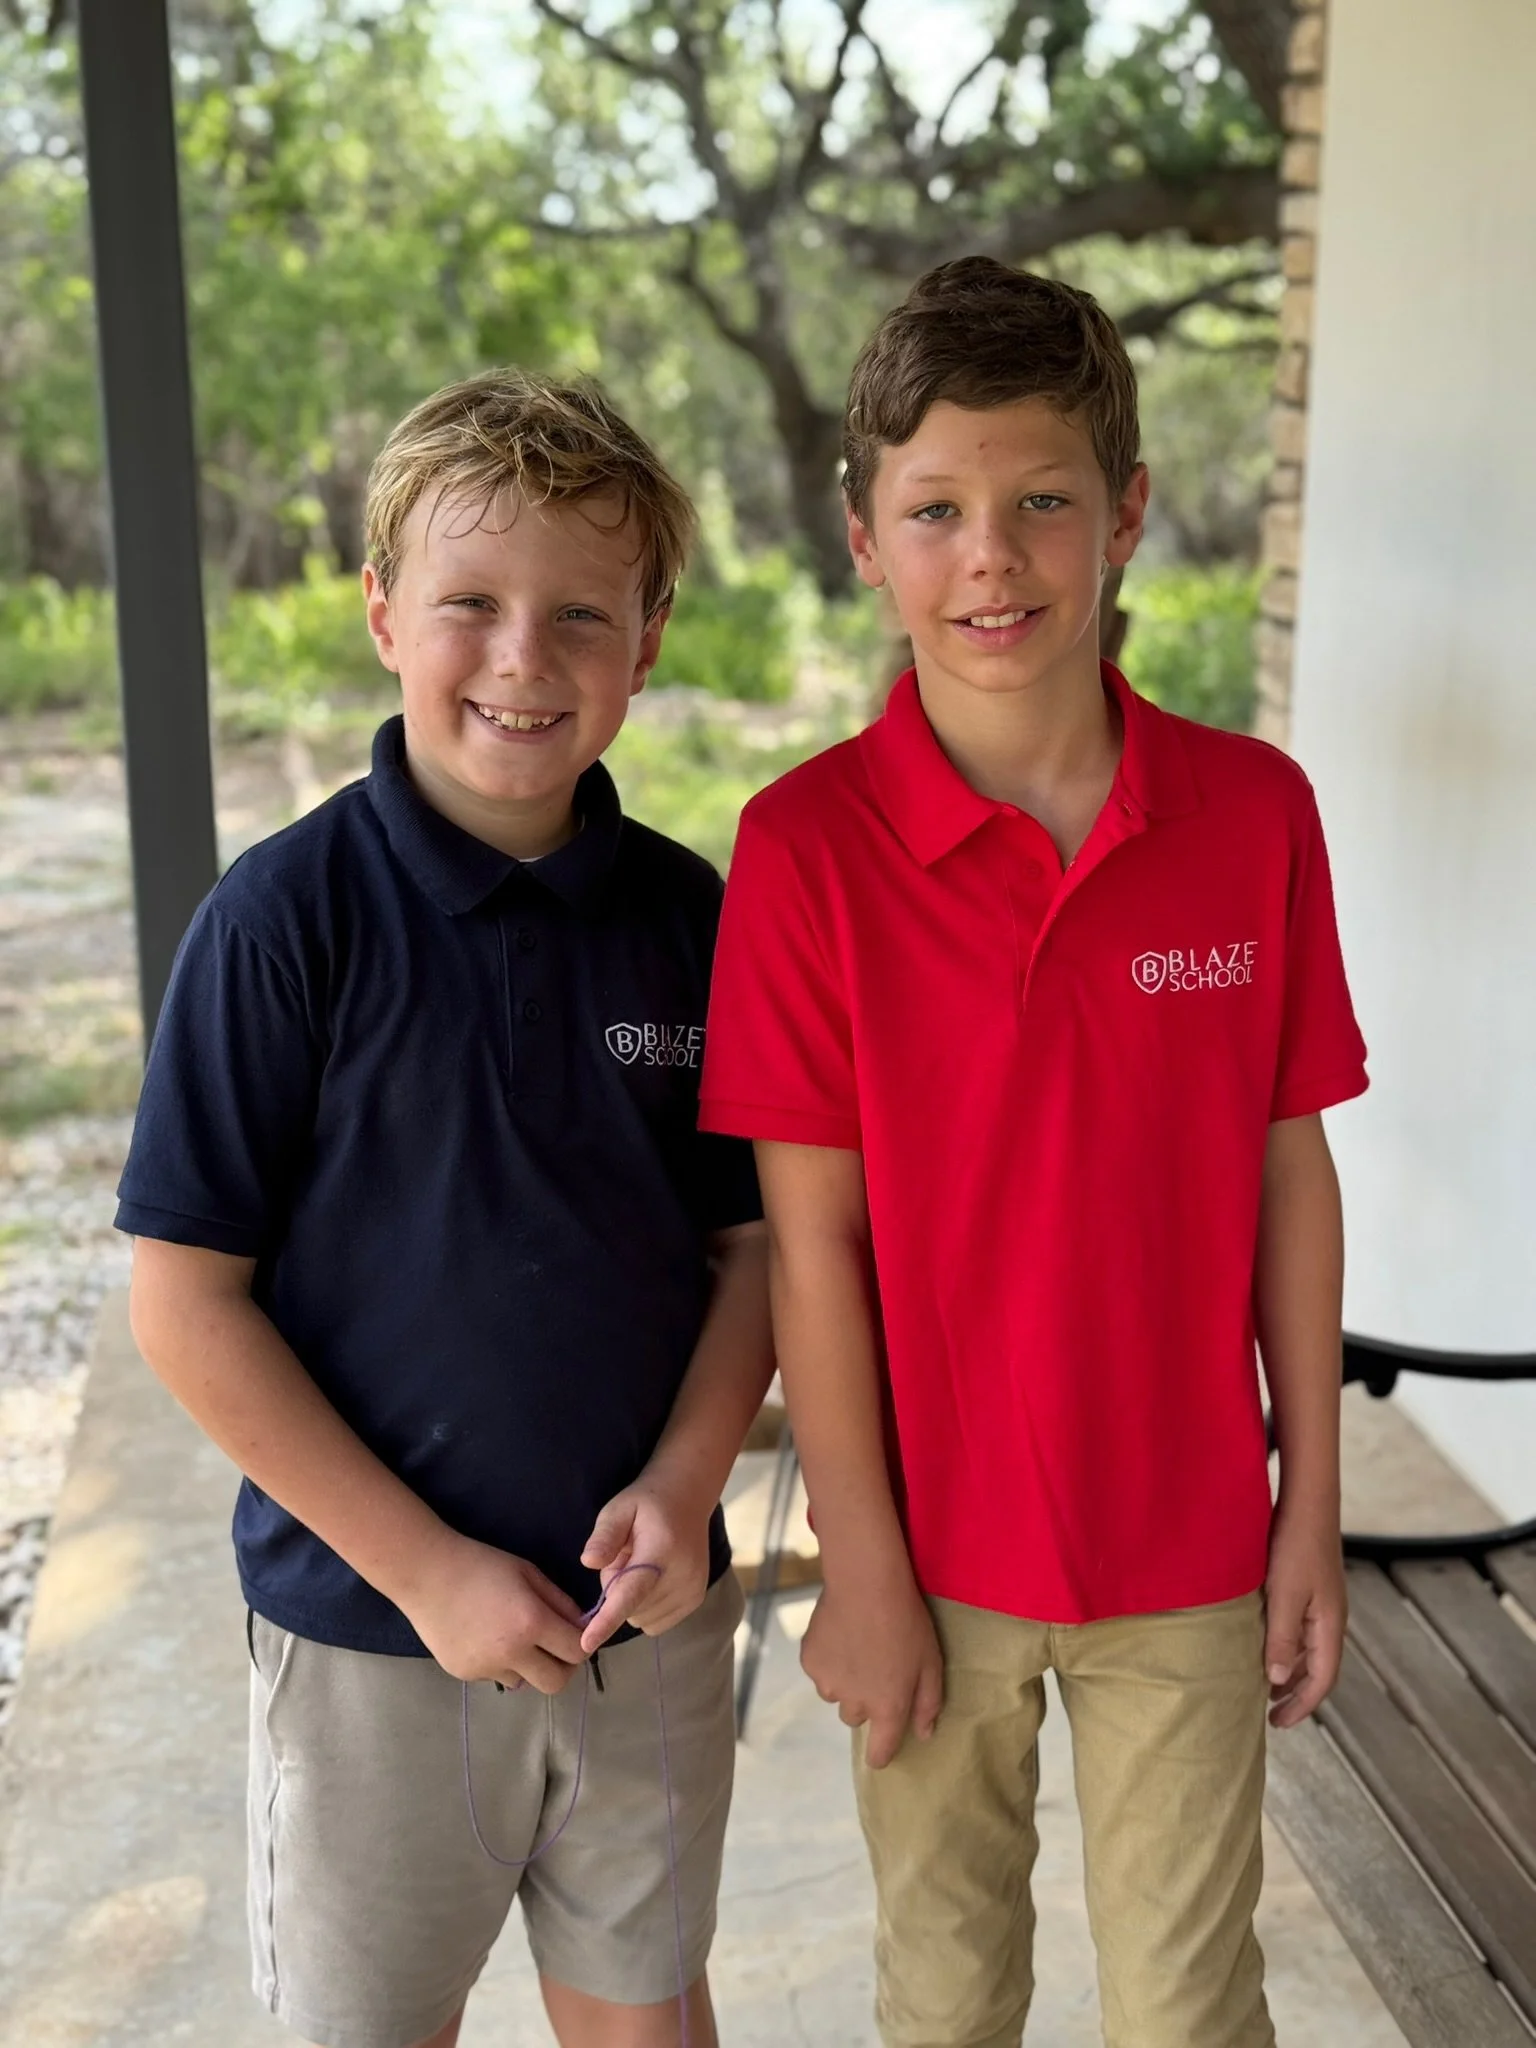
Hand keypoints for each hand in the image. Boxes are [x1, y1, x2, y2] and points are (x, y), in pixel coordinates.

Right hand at [400, 1531, 586, 1693]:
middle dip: (562, 1668)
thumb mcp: (528, 1573)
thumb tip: (581, 1625)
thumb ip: (559, 1602)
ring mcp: (485, 1668)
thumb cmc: (481, 1564)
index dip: (583, 1645)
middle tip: (555, 1649)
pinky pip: (495, 1677)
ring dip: (528, 1667)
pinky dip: (499, 1664)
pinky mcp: (465, 1675)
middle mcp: (511, 1653)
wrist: (427, 1574)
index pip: (576, 1652)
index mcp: (532, 1623)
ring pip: (524, 1682)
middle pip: (556, 1683)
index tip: (575, 1635)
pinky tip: (485, 1638)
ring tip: (512, 1638)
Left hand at [579, 1477, 712, 1653]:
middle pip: (631, 1608)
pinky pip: (657, 1623)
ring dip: (633, 1601)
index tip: (586, 1643)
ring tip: (641, 1566)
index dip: (607, 1620)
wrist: (688, 1497)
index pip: (631, 1592)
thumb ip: (604, 1535)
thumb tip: (589, 1562)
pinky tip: (653, 1580)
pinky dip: (647, 1609)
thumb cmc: (646, 1503)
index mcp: (661, 1550)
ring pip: (643, 1619)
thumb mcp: (619, 1508)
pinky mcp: (696, 1600)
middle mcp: (683, 1575)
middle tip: (624, 1558)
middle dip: (618, 1592)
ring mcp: (693, 1590)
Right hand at [801, 1568, 943, 1768]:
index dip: (880, 1753)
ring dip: (844, 1679)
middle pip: (856, 1716)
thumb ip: (928, 1703)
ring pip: (835, 1693)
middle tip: (876, 1666)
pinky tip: (839, 1632)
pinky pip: (818, 1670)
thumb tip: (924, 1734)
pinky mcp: (809, 1661)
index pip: (879, 1753)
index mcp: (888, 1708)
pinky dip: (827, 1658)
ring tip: (856, 1645)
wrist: (866, 1583)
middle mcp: (854, 1704)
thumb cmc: (907, 1622)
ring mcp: (827, 1683)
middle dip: (864, 1699)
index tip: (882, 1746)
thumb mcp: (932, 1662)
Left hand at [1264, 1503, 1346, 1728]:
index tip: (1277, 1723)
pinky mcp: (1310, 1586)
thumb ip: (1282, 1638)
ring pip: (1309, 1649)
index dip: (1302, 1706)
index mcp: (1330, 1625)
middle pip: (1318, 1668)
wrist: (1307, 1500)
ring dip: (1291, 1670)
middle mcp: (1330, 1617)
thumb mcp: (1284, 1595)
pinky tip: (1266, 1642)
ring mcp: (1322, 1602)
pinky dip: (1287, 1645)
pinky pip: (1301, 1628)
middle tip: (1269, 1712)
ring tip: (1265, 1685)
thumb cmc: (1295, 1545)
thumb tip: (1279, 1681)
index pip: (1322, 1680)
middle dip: (1296, 1693)